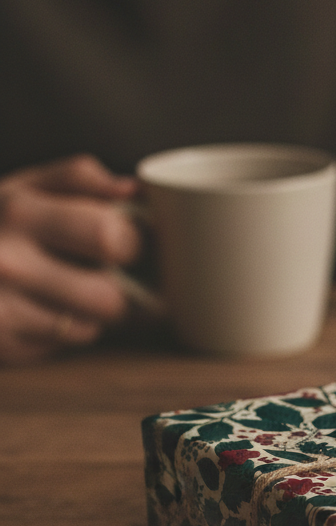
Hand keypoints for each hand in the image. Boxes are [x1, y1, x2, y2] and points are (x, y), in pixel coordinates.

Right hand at [0, 155, 140, 364]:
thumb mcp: (23, 187)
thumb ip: (79, 179)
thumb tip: (133, 190)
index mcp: (20, 210)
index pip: (111, 235)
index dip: (132, 243)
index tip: (125, 243)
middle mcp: (7, 262)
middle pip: (109, 297)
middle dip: (120, 290)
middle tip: (105, 277)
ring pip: (90, 327)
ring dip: (92, 314)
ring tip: (69, 292)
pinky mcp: (1, 345)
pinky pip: (63, 346)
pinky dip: (63, 331)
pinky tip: (42, 310)